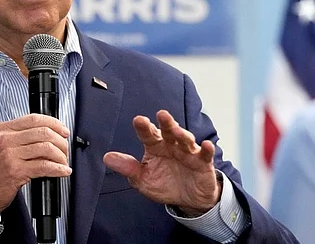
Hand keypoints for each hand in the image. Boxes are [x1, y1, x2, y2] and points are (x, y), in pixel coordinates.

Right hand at [0, 114, 71, 217]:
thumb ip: (15, 137)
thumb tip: (43, 134)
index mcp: (1, 130)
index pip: (33, 118)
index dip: (54, 123)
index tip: (63, 130)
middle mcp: (5, 140)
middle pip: (43, 132)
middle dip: (60, 141)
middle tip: (65, 149)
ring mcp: (10, 155)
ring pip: (46, 148)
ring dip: (61, 156)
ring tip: (63, 162)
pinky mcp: (16, 172)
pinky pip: (44, 166)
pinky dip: (58, 169)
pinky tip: (62, 171)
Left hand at [103, 110, 220, 215]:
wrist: (188, 200)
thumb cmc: (165, 184)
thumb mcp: (143, 179)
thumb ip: (128, 168)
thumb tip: (107, 158)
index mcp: (156, 147)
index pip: (148, 134)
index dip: (144, 127)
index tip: (139, 120)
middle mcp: (172, 146)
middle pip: (168, 131)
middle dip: (166, 123)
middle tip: (162, 115)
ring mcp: (188, 153)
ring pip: (186, 140)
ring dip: (183, 134)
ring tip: (178, 131)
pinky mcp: (203, 163)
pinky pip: (205, 155)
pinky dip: (207, 150)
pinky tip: (207, 145)